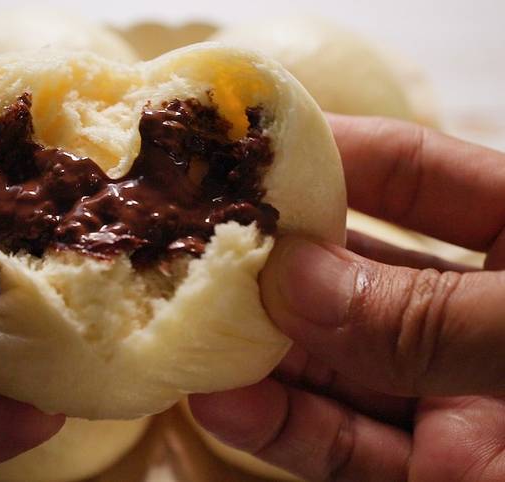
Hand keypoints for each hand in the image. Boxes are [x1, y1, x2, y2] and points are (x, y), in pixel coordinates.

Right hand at [190, 115, 504, 481]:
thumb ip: (435, 314)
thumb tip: (298, 279)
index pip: (412, 173)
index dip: (332, 153)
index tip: (247, 149)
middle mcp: (474, 314)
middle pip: (350, 268)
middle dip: (271, 255)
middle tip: (192, 244)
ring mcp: (446, 398)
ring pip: (329, 360)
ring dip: (257, 346)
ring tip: (187, 323)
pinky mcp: (429, 473)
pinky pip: (338, 443)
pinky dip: (279, 424)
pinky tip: (223, 398)